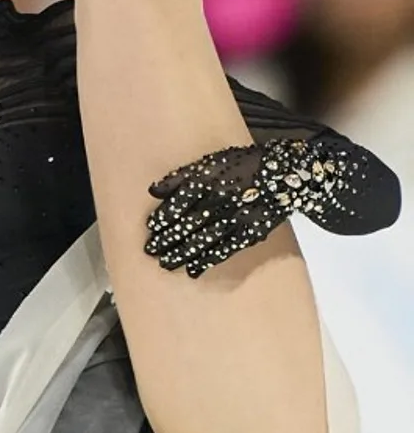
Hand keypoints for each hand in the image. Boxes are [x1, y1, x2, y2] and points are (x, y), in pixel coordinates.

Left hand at [143, 138, 343, 277]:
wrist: (282, 175)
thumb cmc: (240, 166)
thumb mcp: (210, 162)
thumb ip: (180, 176)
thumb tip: (152, 190)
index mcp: (210, 179)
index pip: (182, 200)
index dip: (165, 215)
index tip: (151, 226)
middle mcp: (221, 199)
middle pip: (190, 222)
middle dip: (168, 239)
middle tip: (150, 250)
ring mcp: (236, 218)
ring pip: (204, 239)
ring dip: (183, 253)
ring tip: (165, 263)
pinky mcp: (249, 233)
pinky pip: (224, 250)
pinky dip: (207, 260)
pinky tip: (192, 270)